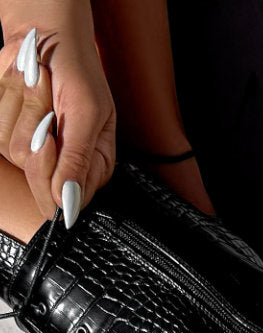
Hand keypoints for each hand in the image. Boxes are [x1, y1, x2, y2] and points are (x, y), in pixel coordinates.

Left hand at [0, 10, 115, 226]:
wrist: (45, 39)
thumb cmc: (76, 72)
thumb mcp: (87, 113)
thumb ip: (77, 160)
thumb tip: (67, 202)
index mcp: (93, 166)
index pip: (69, 199)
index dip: (55, 180)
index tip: (52, 145)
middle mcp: (64, 164)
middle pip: (39, 182)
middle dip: (38, 142)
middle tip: (48, 116)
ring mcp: (36, 152)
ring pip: (14, 153)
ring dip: (24, 112)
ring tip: (40, 91)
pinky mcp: (11, 135)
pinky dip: (8, 103)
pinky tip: (23, 89)